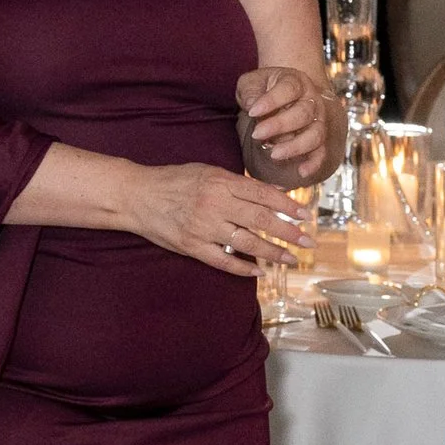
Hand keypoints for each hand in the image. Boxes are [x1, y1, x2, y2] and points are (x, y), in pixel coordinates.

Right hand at [129, 159, 309, 273]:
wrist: (136, 195)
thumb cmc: (173, 180)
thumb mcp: (206, 172)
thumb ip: (237, 183)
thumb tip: (271, 193)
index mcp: (220, 182)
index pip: (263, 195)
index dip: (287, 206)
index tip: (304, 215)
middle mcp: (215, 204)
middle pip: (261, 220)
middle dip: (289, 233)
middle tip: (308, 242)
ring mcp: (204, 227)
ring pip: (247, 243)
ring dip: (273, 253)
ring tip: (290, 259)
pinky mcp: (192, 246)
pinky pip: (223, 260)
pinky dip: (243, 268)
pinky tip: (258, 272)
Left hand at [237, 62, 338, 178]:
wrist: (284, 93)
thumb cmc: (263, 88)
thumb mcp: (251, 82)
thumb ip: (250, 91)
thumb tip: (252, 105)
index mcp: (296, 82)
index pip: (288, 89)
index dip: (271, 100)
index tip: (252, 111)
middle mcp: (312, 101)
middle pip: (303, 113)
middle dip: (280, 125)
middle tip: (257, 134)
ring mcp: (319, 120)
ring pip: (315, 134)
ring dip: (295, 146)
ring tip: (273, 154)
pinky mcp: (319, 139)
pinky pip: (321, 152)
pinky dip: (314, 163)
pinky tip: (301, 172)